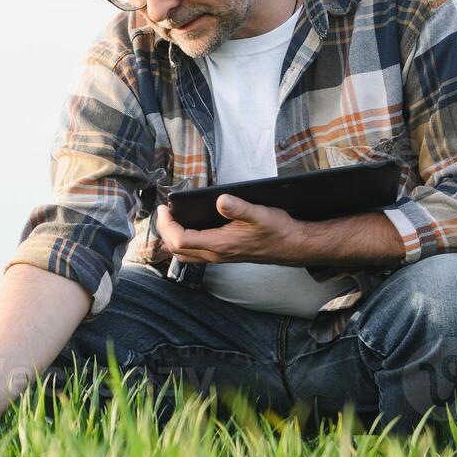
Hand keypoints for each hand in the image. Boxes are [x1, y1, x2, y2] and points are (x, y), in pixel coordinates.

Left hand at [156, 194, 306, 264]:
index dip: (167, 225)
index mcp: (220, 245)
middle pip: (177, 250)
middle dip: (165, 231)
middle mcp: (216, 254)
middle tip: (164, 212)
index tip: (164, 208)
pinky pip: (195, 253)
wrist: (292, 245)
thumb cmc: (277, 230)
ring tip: (171, 219)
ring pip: (184, 254)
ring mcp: (219, 256)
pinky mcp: (223, 254)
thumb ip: (239, 208)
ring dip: (172, 238)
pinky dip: (184, 242)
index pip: (180, 240)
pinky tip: (188, 227)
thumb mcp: (259, 213)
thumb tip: (221, 200)